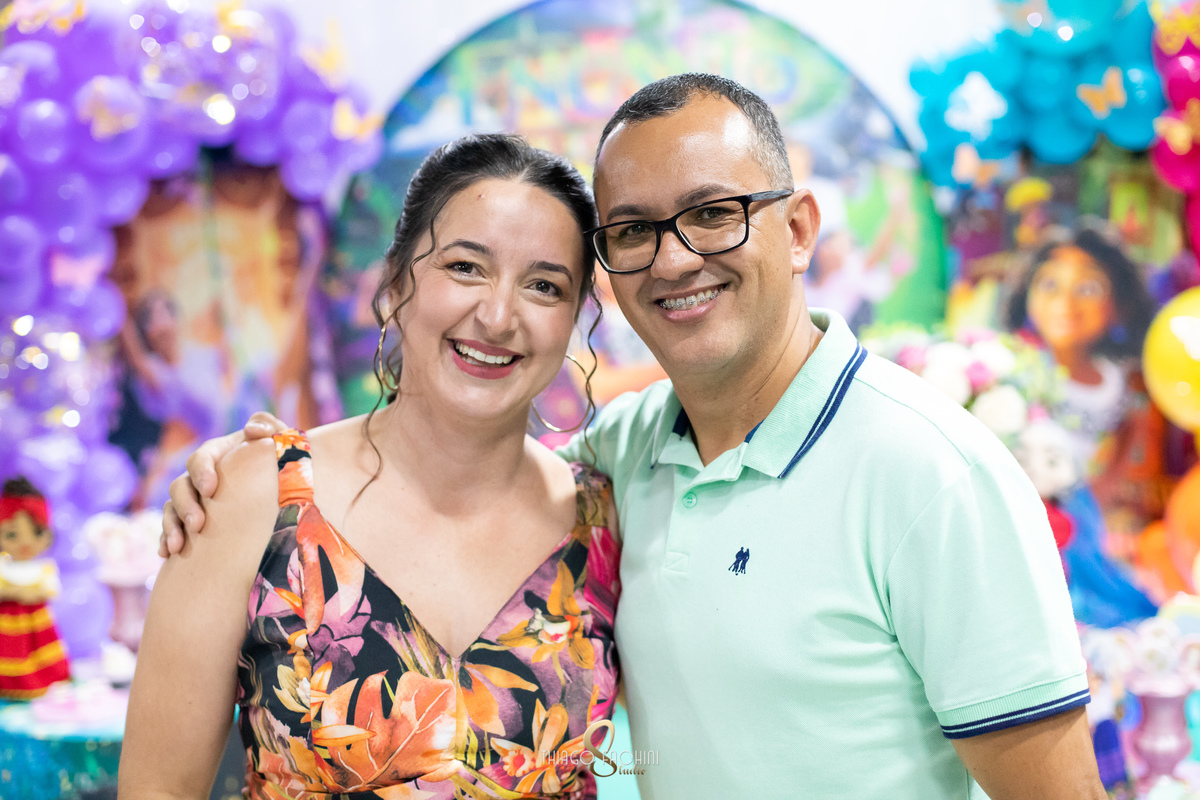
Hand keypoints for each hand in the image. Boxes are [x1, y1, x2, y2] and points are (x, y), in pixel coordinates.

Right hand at [158, 412, 287, 556]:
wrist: (282, 484)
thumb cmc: (278, 459)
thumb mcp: (278, 440)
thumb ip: (268, 427)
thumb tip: (253, 431)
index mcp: (217, 455)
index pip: (200, 459)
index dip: (202, 472)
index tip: (210, 489)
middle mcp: (200, 476)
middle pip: (181, 486)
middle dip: (186, 505)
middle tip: (198, 525)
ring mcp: (193, 499)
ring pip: (172, 509)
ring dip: (171, 526)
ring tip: (177, 545)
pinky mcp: (191, 520)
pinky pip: (171, 528)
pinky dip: (166, 539)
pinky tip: (166, 553)